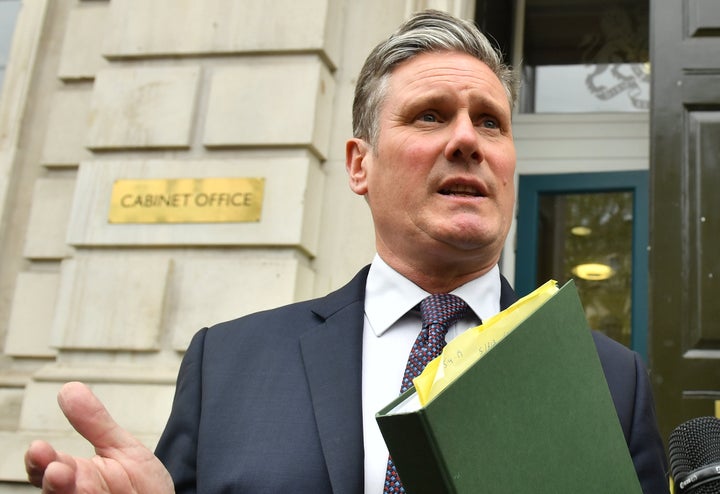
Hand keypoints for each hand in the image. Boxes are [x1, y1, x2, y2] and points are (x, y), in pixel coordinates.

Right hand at [24, 381, 174, 492]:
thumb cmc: (140, 485)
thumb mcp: (121, 447)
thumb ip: (95, 423)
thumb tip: (70, 389)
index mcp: (77, 476)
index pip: (47, 469)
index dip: (40, 461)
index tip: (38, 449)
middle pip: (56, 490)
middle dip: (54, 481)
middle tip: (56, 470)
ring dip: (69, 493)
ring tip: (67, 478)